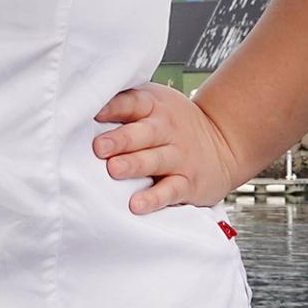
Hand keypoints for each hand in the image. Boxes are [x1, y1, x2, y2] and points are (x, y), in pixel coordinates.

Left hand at [91, 83, 253, 215]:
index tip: (93, 112)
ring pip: (154, 160)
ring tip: (114, 170)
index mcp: (155, 107)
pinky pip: (170, 190)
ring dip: (134, 165)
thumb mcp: (157, 103)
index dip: (113, 107)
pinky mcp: (188, 183)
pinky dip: (154, 198)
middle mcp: (167, 130)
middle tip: (99, 146)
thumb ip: (126, 102)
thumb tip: (83, 103)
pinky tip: (137, 204)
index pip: (132, 102)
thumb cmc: (175, 124)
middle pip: (143, 133)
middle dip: (120, 139)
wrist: (225, 143)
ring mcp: (179, 156)